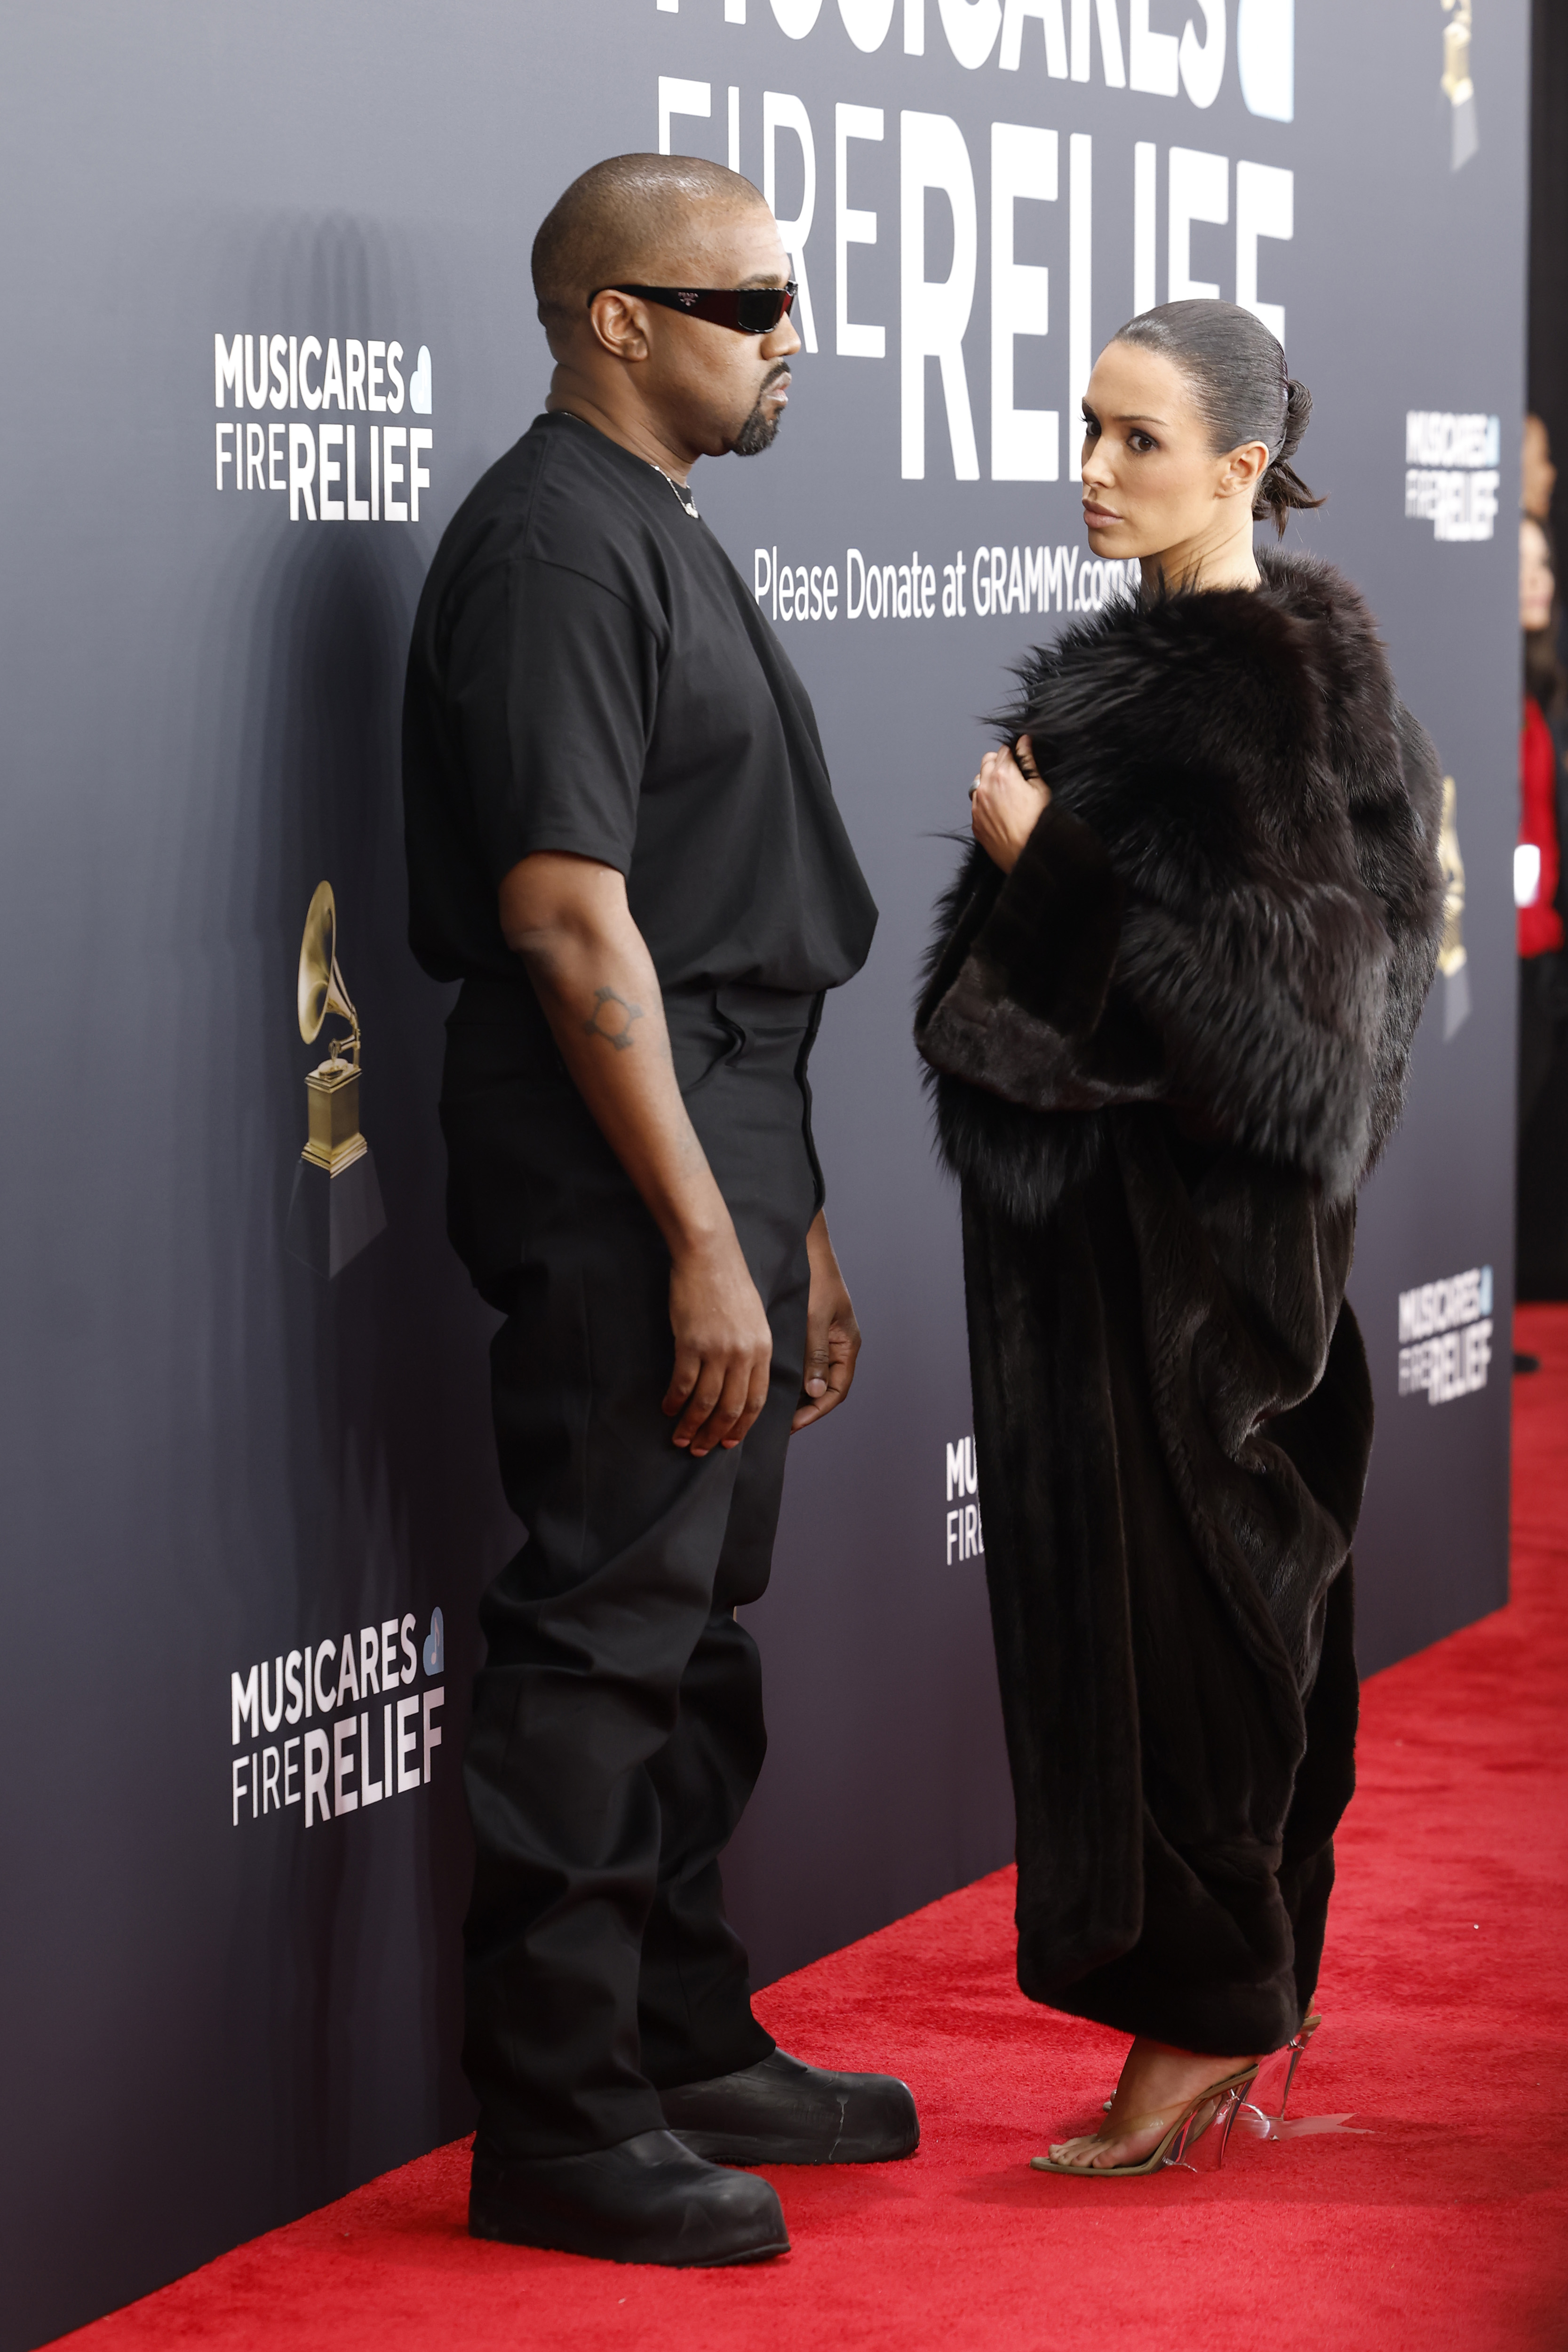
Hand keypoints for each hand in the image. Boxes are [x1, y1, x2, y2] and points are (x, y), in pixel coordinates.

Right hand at [664, 1235, 773, 1456]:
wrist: (710, 1255)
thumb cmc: (729, 1283)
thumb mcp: (753, 1318)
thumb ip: (750, 1350)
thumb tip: (739, 1381)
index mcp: (762, 1349)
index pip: (755, 1400)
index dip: (741, 1426)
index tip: (728, 1441)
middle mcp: (743, 1354)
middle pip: (731, 1408)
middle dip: (715, 1434)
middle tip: (701, 1450)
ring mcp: (718, 1350)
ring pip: (706, 1402)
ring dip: (692, 1425)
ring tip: (681, 1439)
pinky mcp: (691, 1343)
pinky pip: (684, 1382)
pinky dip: (675, 1400)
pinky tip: (668, 1409)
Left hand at [792, 1212, 861, 1432]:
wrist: (806, 1247)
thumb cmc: (815, 1278)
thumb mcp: (815, 1318)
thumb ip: (815, 1355)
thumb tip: (815, 1393)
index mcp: (847, 1345)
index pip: (836, 1391)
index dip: (816, 1411)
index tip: (792, 1425)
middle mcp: (837, 1346)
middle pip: (824, 1389)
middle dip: (804, 1408)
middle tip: (776, 1423)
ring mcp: (823, 1340)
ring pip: (811, 1377)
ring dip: (794, 1394)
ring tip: (770, 1408)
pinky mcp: (807, 1332)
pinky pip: (800, 1362)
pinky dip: (788, 1375)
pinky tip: (768, 1382)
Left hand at [969, 732, 1049, 873]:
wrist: (1030, 854)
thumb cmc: (1039, 822)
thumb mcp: (1039, 787)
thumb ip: (1028, 761)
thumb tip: (1024, 742)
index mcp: (1002, 775)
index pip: (1004, 751)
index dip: (1014, 755)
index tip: (1020, 762)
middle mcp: (985, 788)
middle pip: (987, 762)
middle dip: (999, 764)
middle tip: (1014, 776)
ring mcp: (977, 806)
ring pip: (978, 782)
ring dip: (989, 782)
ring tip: (1006, 795)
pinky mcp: (975, 823)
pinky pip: (976, 804)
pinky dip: (985, 802)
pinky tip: (1000, 811)